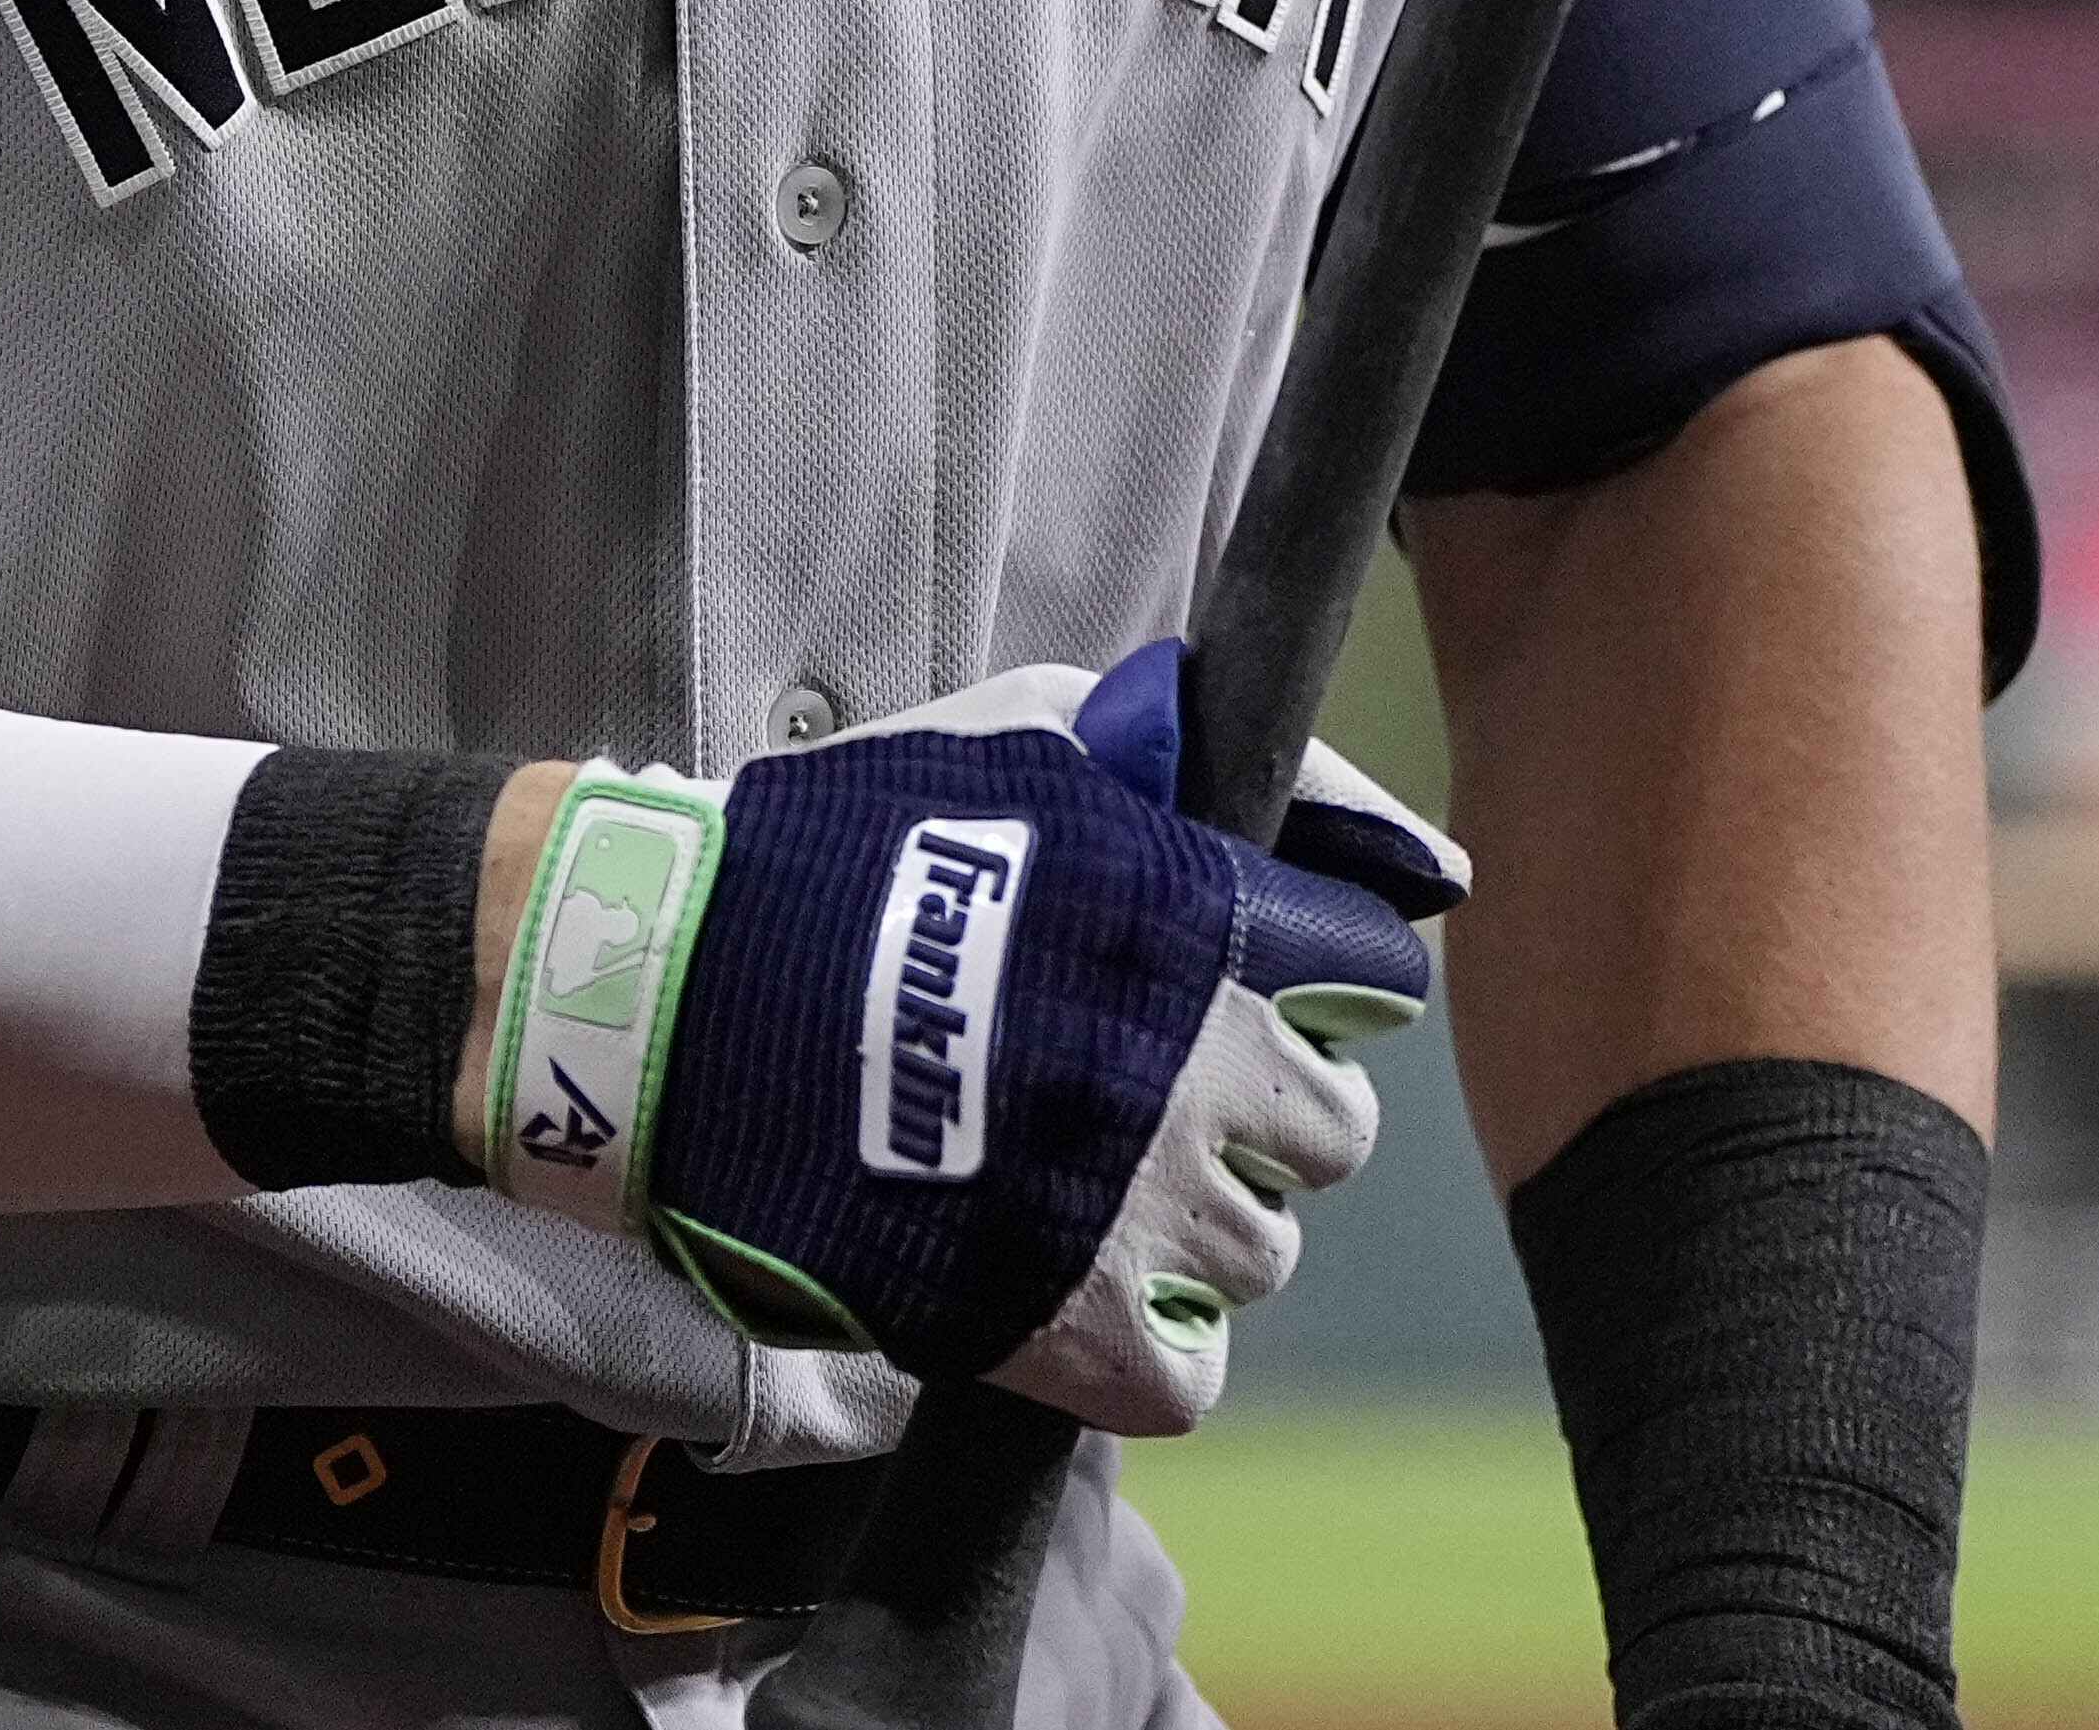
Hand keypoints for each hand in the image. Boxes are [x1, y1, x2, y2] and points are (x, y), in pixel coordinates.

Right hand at [467, 641, 1457, 1431]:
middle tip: (1151, 1096)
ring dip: (1193, 1225)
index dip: (1312, 991)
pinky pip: (1188, 1374)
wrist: (676, 991)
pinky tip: (1075, 1285)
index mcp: (1205, 920)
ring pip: (1258, 1254)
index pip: (1373, 984)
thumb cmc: (856, 837)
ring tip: (1084, 1185)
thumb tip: (1422, 865)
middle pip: (1331, 1133)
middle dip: (1258, 1114)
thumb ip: (1230, 768)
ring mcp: (1136, 1209)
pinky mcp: (1061, 1328)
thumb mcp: (1043, 724)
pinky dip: (1148, 1345)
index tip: (1241, 996)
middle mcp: (1198, 1070)